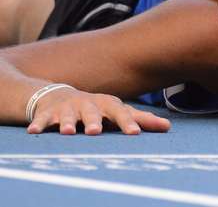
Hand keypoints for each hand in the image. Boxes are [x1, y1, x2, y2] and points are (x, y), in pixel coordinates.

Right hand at [27, 87, 170, 134]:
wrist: (60, 96)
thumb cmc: (97, 108)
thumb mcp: (117, 111)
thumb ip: (141, 119)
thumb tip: (169, 127)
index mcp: (108, 104)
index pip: (120, 113)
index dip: (128, 122)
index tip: (135, 134)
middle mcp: (89, 104)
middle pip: (93, 112)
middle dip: (95, 121)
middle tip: (96, 132)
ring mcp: (68, 107)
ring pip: (69, 115)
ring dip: (69, 123)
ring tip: (70, 132)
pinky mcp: (49, 113)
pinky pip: (43, 118)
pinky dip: (39, 124)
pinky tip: (35, 131)